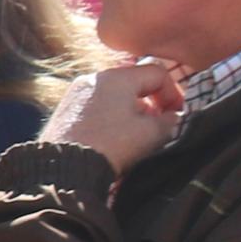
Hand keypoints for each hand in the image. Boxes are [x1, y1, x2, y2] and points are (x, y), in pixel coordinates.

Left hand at [40, 57, 186, 175]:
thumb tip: (175, 117)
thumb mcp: (150, 134)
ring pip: (113, 95)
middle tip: (158, 125)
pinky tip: (111, 139)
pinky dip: (109, 117)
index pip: (156, 72)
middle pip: (134, 82)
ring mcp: (75, 93)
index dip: (173, 93)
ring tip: (135, 135)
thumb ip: (171, 121)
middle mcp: (93, 78)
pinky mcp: (63, 111)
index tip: (178, 115)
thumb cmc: (111, 146)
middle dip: (151, 103)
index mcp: (117, 76)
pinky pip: (94, 107)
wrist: (64, 169)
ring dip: (130, 111)